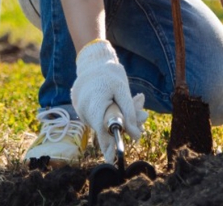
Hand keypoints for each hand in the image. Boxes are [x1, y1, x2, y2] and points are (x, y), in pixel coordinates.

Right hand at [70, 40, 148, 163]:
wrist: (92, 62)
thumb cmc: (109, 74)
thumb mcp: (123, 90)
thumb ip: (129, 113)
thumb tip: (136, 136)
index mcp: (94, 103)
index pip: (102, 130)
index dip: (109, 145)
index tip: (113, 159)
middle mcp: (84, 109)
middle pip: (104, 128)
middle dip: (122, 128)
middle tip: (142, 118)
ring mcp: (80, 110)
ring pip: (102, 123)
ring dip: (116, 120)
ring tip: (137, 100)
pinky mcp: (82, 110)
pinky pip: (98, 118)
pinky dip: (109, 115)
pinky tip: (116, 102)